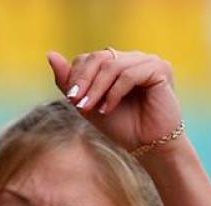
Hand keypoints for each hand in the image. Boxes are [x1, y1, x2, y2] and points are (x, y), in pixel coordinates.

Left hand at [46, 50, 183, 154]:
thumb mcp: (88, 105)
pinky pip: (129, 74)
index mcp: (118, 63)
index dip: (76, 75)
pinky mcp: (160, 69)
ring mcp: (148, 61)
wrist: (147, 146)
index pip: (89, 58)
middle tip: (75, 102)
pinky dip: (114, 92)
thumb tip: (50, 55)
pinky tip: (108, 109)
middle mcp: (133, 58)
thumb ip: (69, 82)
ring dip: (96, 89)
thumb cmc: (121, 127)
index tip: (71, 99)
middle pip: (99, 57)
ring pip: (112, 66)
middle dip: (83, 80)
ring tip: (89, 109)